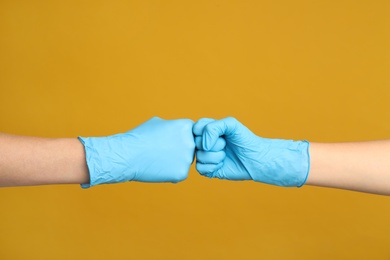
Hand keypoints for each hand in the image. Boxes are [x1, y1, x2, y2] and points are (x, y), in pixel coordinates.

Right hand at [79, 117, 194, 187]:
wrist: (128, 155)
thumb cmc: (140, 137)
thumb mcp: (158, 122)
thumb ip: (173, 126)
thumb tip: (177, 131)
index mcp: (186, 126)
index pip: (191, 133)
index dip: (177, 137)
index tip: (166, 140)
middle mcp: (191, 142)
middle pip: (190, 148)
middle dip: (179, 150)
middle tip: (161, 152)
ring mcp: (187, 159)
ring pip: (185, 161)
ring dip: (175, 162)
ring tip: (158, 160)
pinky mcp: (182, 174)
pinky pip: (180, 173)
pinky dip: (171, 174)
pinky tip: (158, 169)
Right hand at [193, 117, 309, 186]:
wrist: (255, 158)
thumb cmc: (245, 139)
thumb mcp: (231, 124)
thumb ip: (213, 127)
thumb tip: (203, 146)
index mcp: (207, 130)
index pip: (195, 128)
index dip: (206, 132)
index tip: (221, 134)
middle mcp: (204, 143)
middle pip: (196, 143)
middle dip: (214, 145)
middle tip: (226, 145)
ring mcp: (205, 156)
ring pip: (198, 156)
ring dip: (215, 156)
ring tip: (225, 155)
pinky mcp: (207, 170)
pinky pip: (200, 168)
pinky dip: (213, 166)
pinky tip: (222, 164)